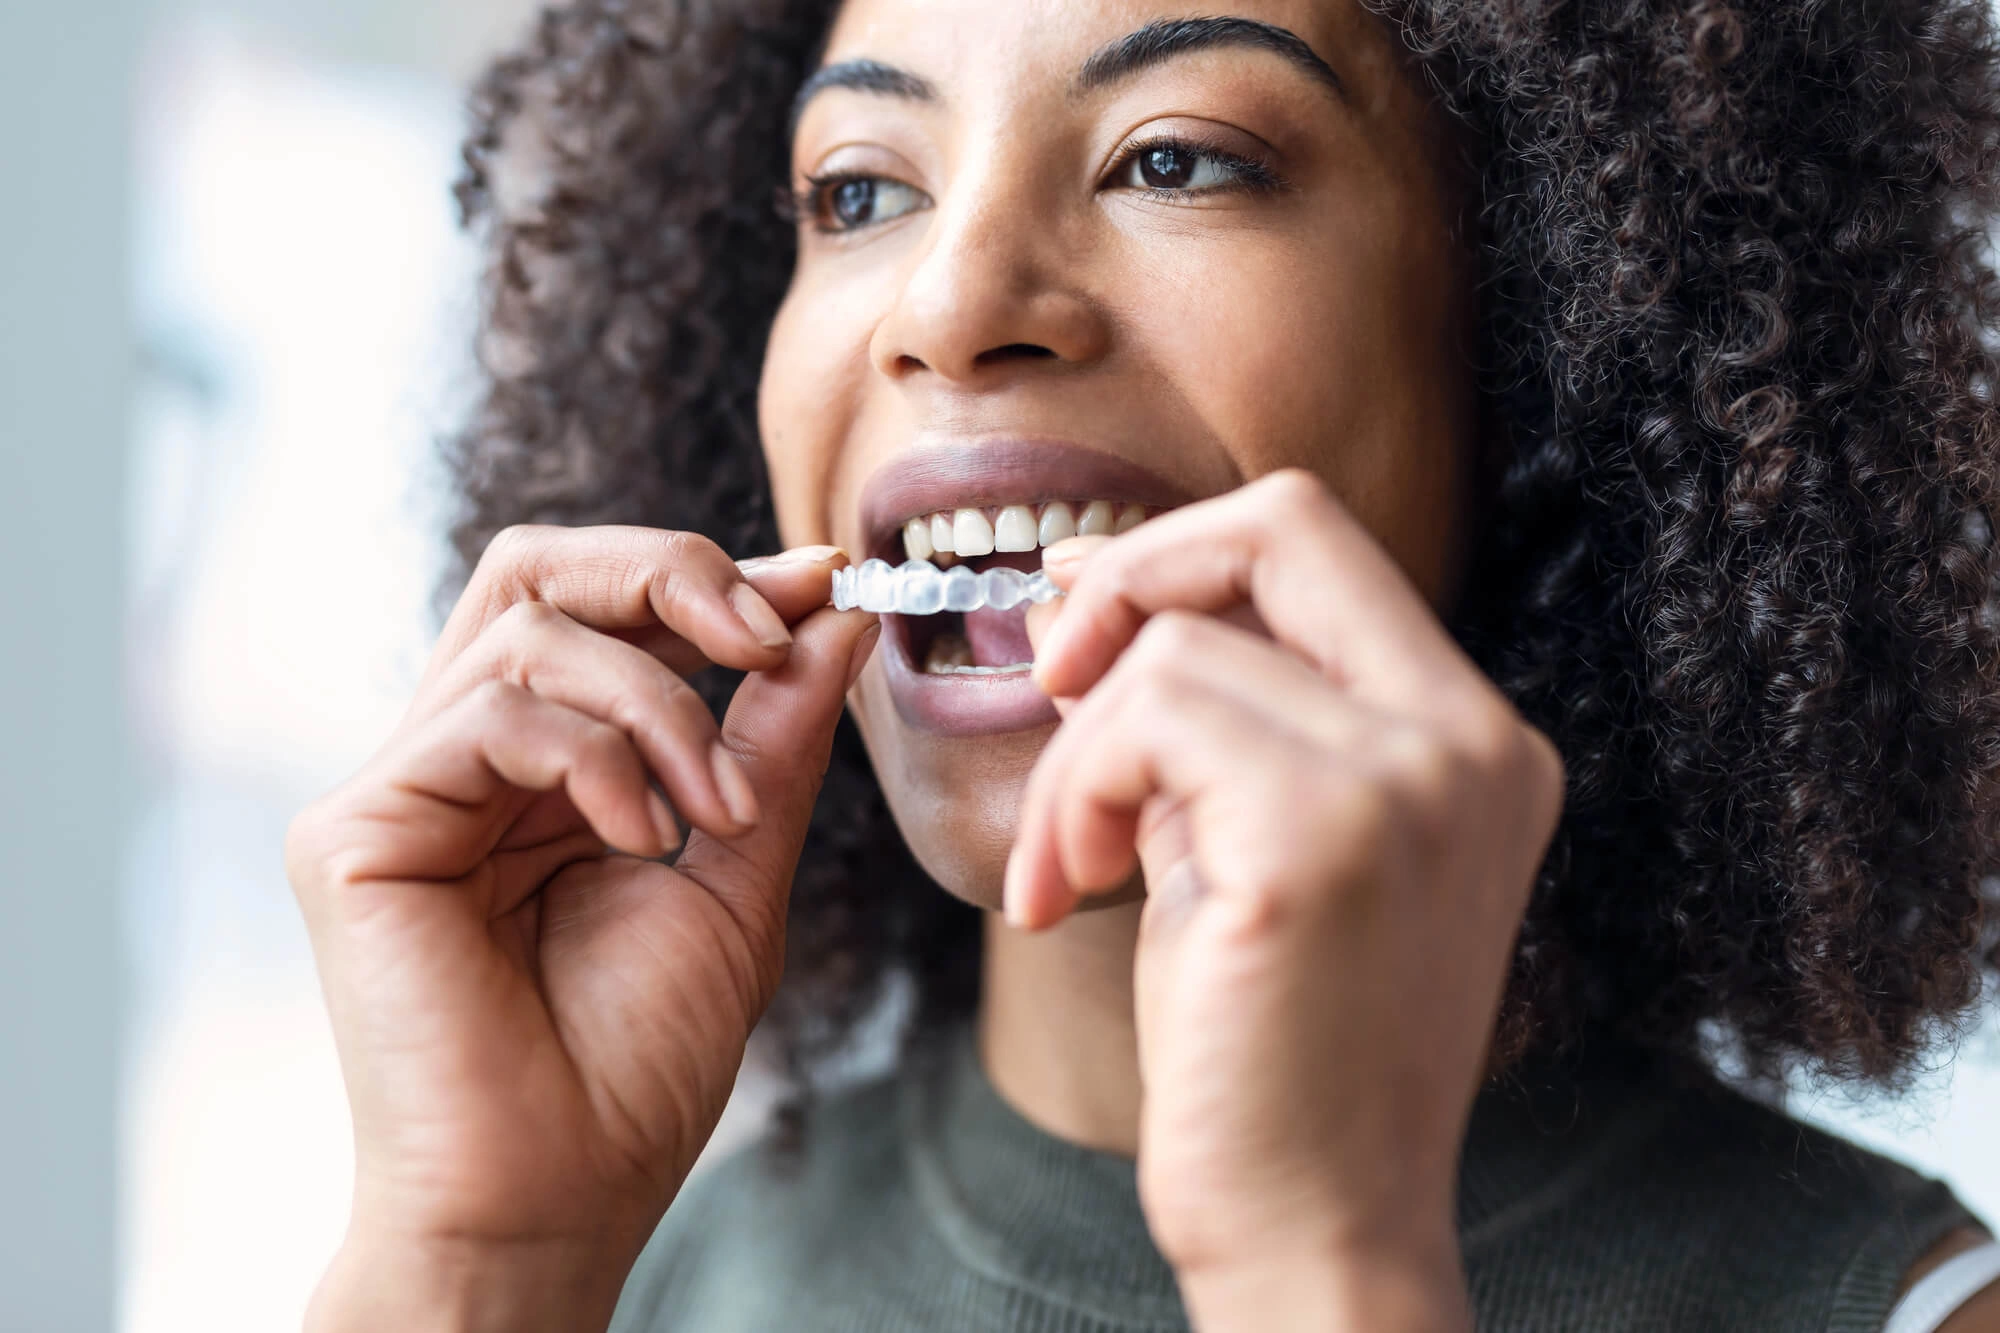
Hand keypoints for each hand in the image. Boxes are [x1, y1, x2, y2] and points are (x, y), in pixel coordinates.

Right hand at [284, 526, 877, 1331]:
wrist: (558, 1195)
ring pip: (527, 631)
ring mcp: (402, 790)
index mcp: (542, 768)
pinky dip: (595, 758)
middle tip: (764, 632)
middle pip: (537, 571)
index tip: (823, 580)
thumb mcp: (737, 869)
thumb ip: (772, 738)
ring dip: (660, 703)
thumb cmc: (636, 1061)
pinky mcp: (355, 831)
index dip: (706, 577)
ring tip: (718, 811)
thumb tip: (832, 613)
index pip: (601, 611)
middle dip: (668, 574)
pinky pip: (488, 715)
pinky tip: (644, 840)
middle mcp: (463, 762)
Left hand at [1011, 471, 1564, 1331]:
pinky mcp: (1325, 837)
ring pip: (1174, 649)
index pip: (1322, 543)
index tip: (1084, 622)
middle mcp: (1471, 742)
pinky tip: (1067, 889)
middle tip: (1051, 671)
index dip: (1184, 551)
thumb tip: (1089, 595)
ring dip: (1074, 756)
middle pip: (1283, 522)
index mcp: (1473, 739)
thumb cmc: (1269, 1050)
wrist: (1316, 1228)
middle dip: (1132, 572)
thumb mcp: (1251, 845)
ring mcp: (1415, 782)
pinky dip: (1074, 794)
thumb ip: (1210, 718)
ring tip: (1067, 866)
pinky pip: (1143, 722)